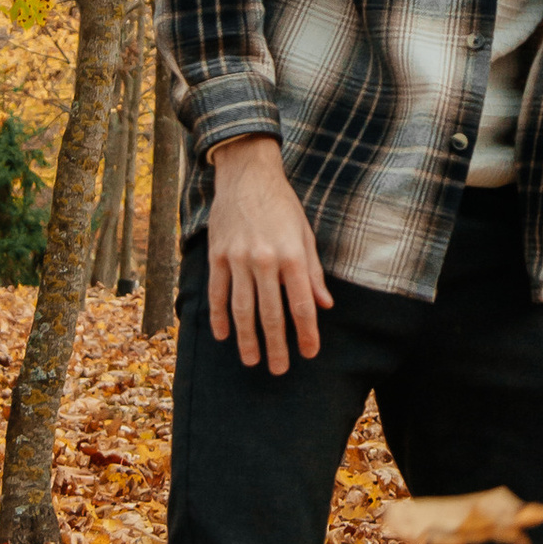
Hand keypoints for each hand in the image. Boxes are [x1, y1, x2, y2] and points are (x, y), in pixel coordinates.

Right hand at [207, 137, 331, 372]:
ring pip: (242, 308)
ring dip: (247, 338)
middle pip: (270, 313)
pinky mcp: (217, 256)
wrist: (246, 174)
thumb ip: (314, 272)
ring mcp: (237, 259)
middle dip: (277, 345)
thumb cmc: (282, 205)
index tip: (309, 352)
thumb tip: (325, 305)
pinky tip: (223, 336)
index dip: (306, 332)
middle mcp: (264, 260)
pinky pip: (217, 293)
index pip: (301, 304)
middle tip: (279, 369)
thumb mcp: (305, 234)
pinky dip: (219, 316)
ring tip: (252, 360)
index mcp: (291, 255)